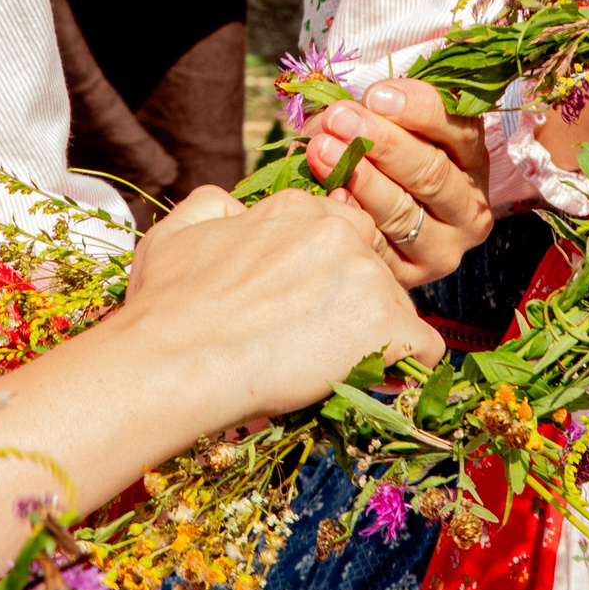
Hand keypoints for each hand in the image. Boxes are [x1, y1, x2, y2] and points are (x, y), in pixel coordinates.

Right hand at [119, 186, 446, 412]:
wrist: (173, 359)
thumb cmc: (164, 308)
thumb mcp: (175, 233)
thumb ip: (212, 207)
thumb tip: (235, 209)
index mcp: (293, 208)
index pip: (339, 233)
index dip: (328, 277)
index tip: (308, 310)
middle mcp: (336, 229)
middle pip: (374, 267)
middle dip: (355, 305)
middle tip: (318, 344)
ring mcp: (364, 273)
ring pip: (397, 306)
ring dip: (374, 338)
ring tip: (331, 368)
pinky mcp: (384, 322)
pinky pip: (424, 347)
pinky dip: (404, 369)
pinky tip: (370, 382)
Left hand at [301, 80, 493, 284]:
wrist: (380, 210)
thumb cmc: (384, 152)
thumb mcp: (395, 123)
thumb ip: (380, 111)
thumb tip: (339, 113)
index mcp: (474, 161)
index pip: (460, 132)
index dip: (419, 110)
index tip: (376, 95)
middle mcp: (469, 209)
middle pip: (431, 173)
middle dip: (382, 142)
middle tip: (340, 118)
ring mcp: (442, 247)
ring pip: (403, 212)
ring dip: (360, 178)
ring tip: (322, 150)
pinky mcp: (409, 275)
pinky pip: (379, 247)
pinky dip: (354, 219)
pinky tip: (330, 197)